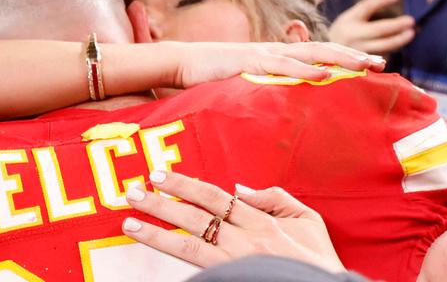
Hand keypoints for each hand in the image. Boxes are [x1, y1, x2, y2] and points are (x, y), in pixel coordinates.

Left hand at [122, 171, 345, 273]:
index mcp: (261, 221)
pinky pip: (199, 271)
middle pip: (194, 216)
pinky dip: (177, 265)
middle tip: (131, 193)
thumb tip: (239, 189)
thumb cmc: (317, 262)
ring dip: (156, 233)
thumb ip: (276, 198)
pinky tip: (153, 260)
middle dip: (160, 203)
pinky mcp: (230, 280)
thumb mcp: (308, 220)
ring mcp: (235, 264)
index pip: (213, 196)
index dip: (184, 185)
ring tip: (129, 224)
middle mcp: (244, 240)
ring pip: (188, 246)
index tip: (158, 175)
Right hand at [173, 41, 385, 88]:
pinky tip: (325, 74)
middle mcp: (275, 51)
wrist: (182, 63)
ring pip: (310, 53)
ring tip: (365, 65)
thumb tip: (280, 106)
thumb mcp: (243, 84)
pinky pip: (283, 66)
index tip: (369, 66)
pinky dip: (306, 69)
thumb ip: (263, 89)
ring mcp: (264, 54)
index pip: (316, 54)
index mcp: (276, 57)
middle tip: (382, 63)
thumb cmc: (210, 76)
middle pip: (322, 49)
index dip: (343, 58)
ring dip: (340, 58)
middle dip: (352, 55)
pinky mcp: (250, 61)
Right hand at [328, 0, 414, 54]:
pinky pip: (381, 54)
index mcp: (348, 21)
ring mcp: (357, 51)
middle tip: (410, 21)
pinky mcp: (362, 63)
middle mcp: (352, 36)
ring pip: (382, 46)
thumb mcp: (350, 17)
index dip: (380, 1)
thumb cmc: (344, 30)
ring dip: (398, 40)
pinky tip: (401, 41)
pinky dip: (392, 47)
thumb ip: (369, 8)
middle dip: (395, 25)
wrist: (326, 54)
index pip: (365, 7)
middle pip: (377, 30)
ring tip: (411, 33)